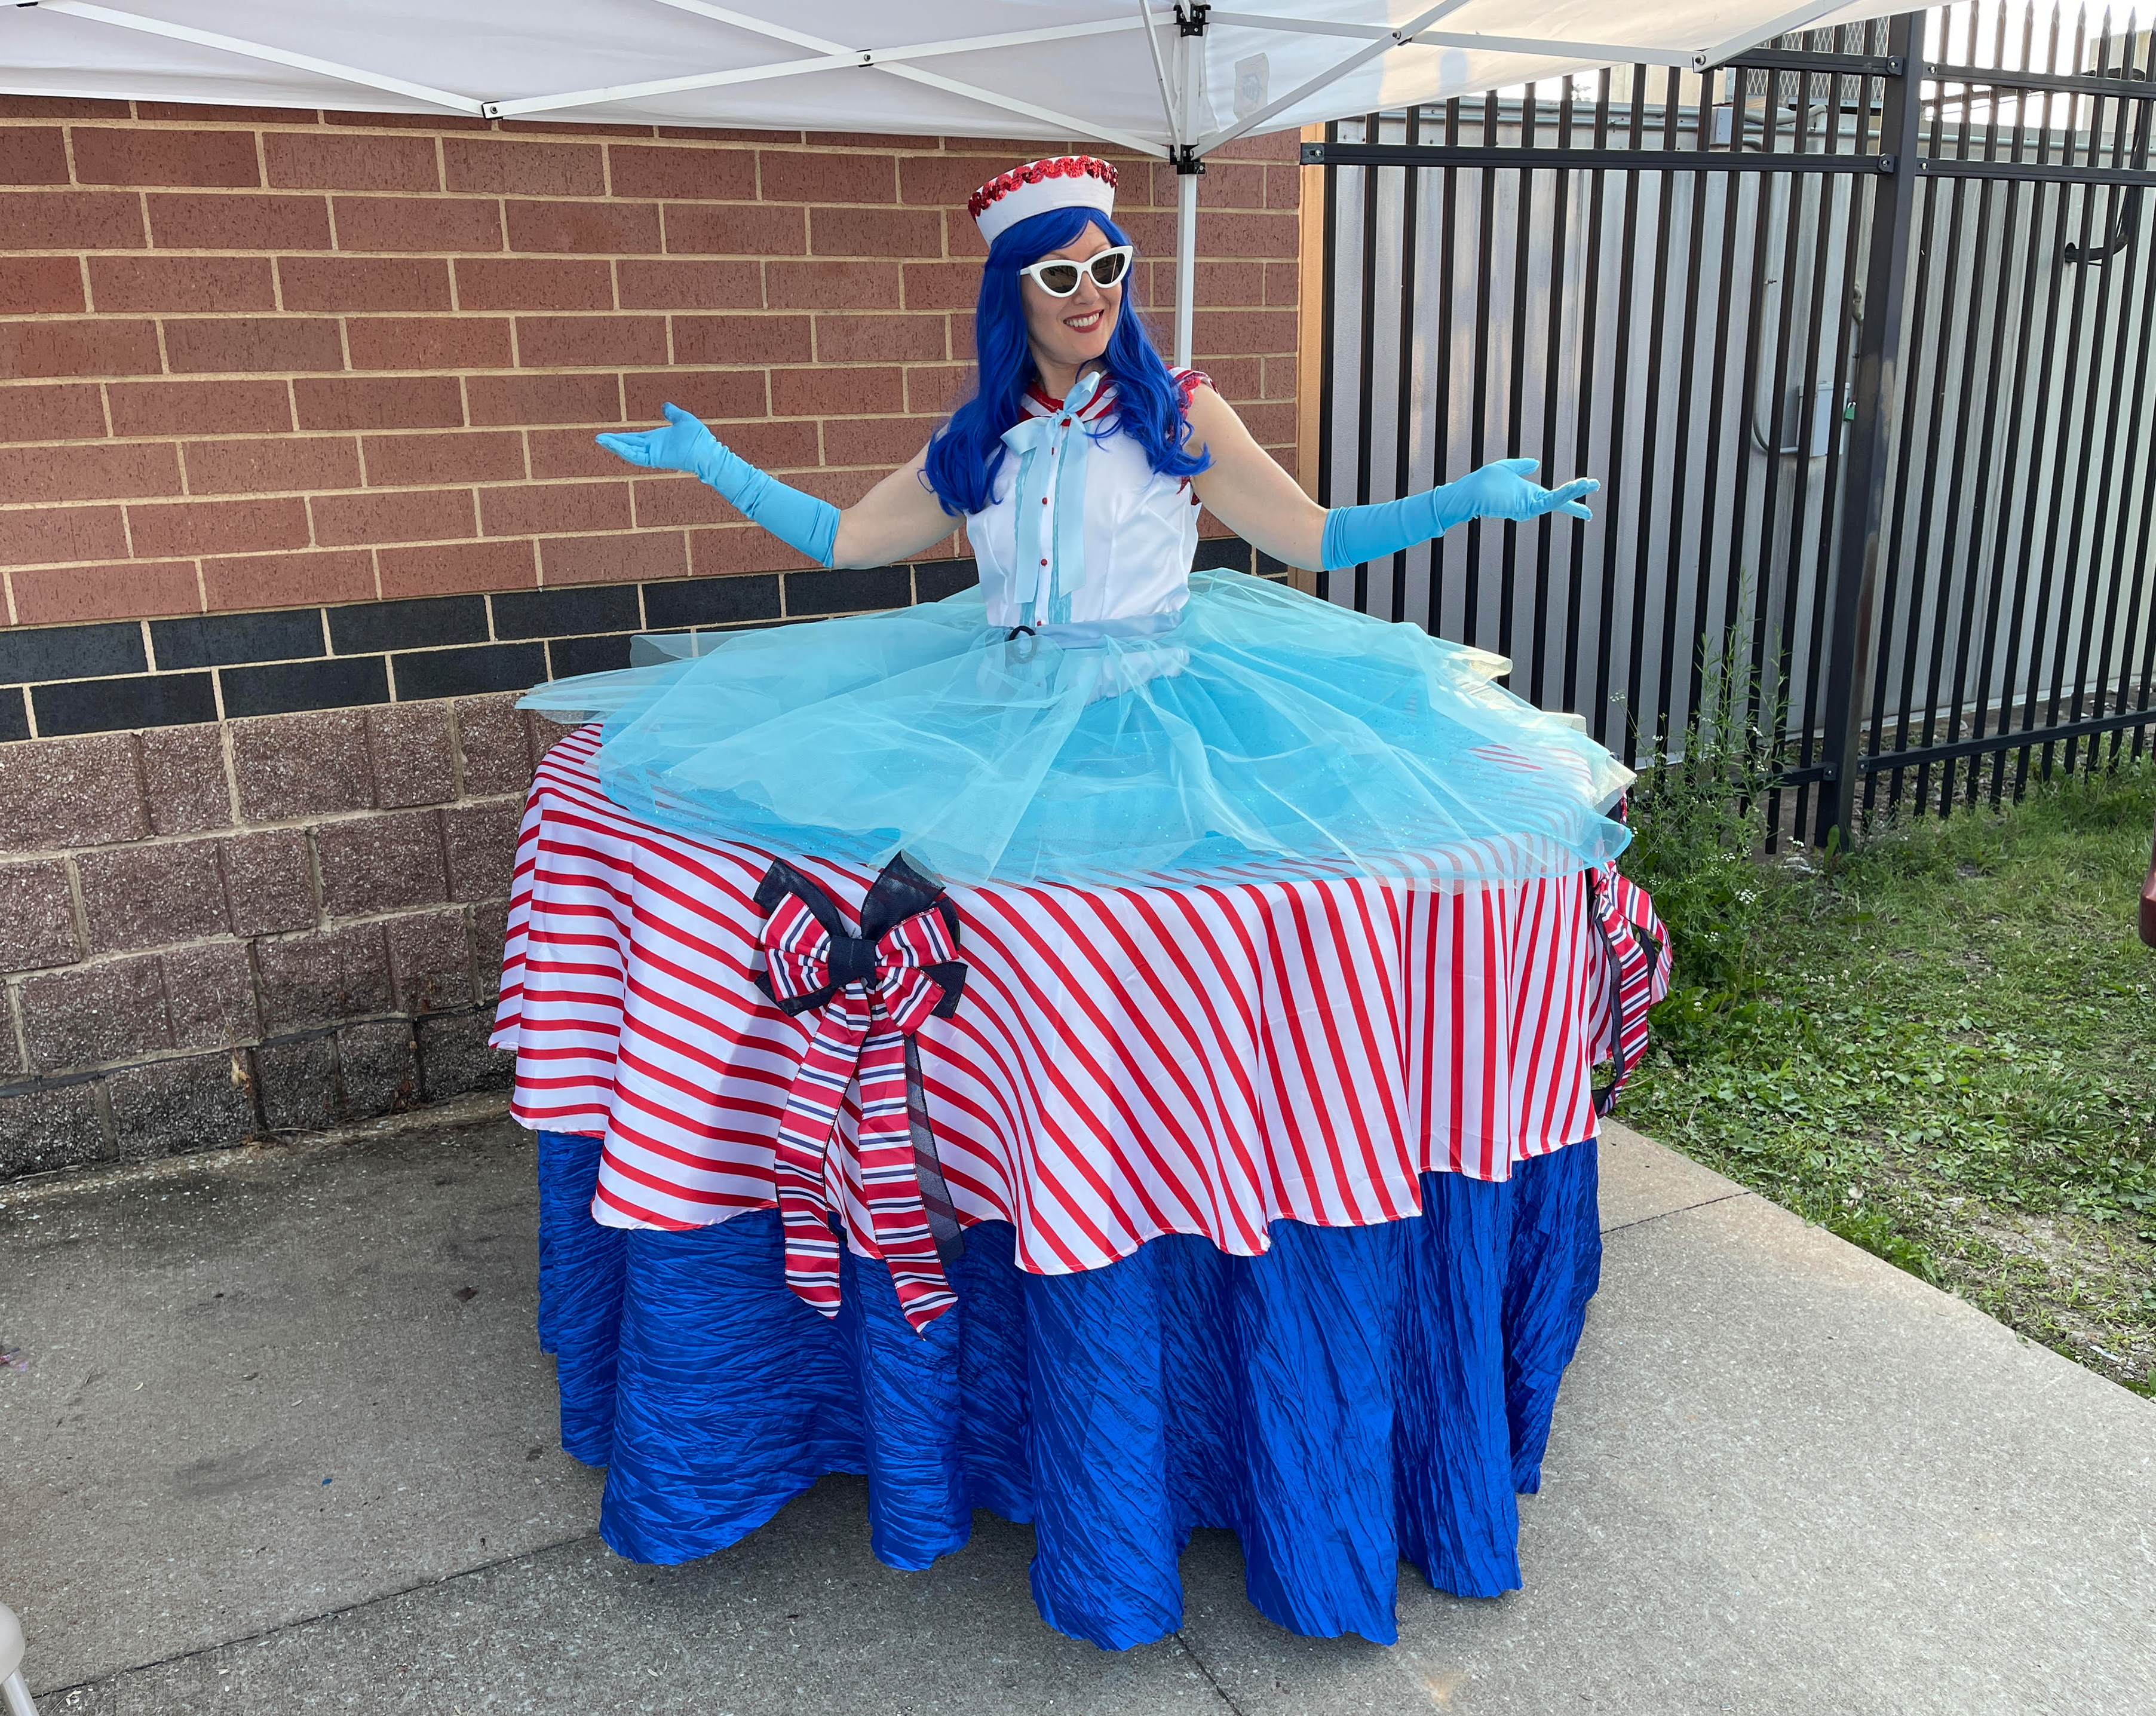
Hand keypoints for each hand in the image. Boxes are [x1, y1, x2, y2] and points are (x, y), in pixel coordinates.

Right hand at [595, 402, 719, 476]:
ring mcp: (653, 454)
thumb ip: (672, 413)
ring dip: (615, 446)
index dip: (620, 437)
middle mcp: (652, 448)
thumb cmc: (697, 437)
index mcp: (656, 440)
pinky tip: (614, 445)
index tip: (607, 435)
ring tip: (600, 440)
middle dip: (613, 442)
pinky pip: (636, 456)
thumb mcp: (682, 419)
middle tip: (598, 438)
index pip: (633, 438)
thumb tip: (665, 406)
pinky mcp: (655, 459)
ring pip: (629, 451)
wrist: (706, 449)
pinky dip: (625, 451)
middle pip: (628, 445)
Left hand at [1445, 458, 1598, 525]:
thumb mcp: (1507, 469)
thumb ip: (1522, 466)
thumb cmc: (1484, 482)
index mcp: (1530, 494)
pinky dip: (1562, 496)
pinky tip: (1573, 488)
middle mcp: (1532, 503)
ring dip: (1573, 492)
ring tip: (1589, 483)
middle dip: (1577, 495)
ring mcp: (1530, 508)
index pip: (1554, 498)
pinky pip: (1548, 502)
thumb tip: (1536, 463)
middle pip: (1560, 500)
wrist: (1471, 490)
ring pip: (1557, 501)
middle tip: (1596, 485)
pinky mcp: (1526, 508)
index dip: (1571, 498)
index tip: (1587, 506)